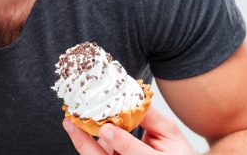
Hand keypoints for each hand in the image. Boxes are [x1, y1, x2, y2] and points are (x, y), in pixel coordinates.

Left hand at [63, 106, 197, 154]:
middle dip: (86, 144)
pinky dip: (90, 144)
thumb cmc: (176, 151)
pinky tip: (81, 129)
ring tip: (71, 123)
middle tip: (71, 123)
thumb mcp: (170, 132)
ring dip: (84, 143)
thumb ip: (150, 117)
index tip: (106, 128)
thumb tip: (128, 97)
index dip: (121, 142)